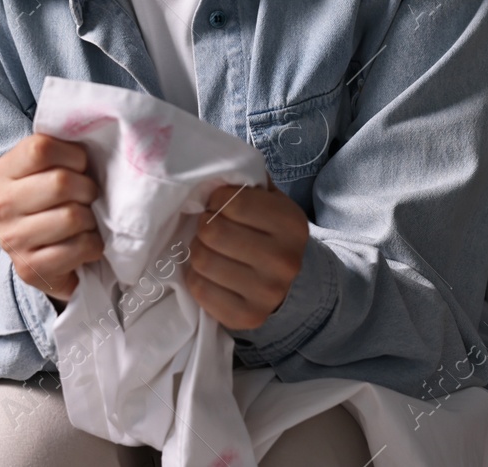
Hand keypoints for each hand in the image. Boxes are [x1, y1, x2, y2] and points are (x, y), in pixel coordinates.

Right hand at [0, 133, 103, 305]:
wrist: (48, 256)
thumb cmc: (57, 202)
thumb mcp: (53, 168)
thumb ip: (63, 150)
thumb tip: (96, 133)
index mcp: (3, 172)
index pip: (40, 148)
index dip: (73, 156)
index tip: (80, 167)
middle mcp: (0, 204)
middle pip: (60, 183)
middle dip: (87, 189)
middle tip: (88, 197)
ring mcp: (11, 239)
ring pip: (72, 217)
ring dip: (91, 220)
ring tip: (86, 222)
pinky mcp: (29, 269)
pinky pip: (78, 248)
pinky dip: (92, 245)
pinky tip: (85, 244)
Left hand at [183, 173, 308, 330]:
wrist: (291, 284)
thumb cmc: (269, 232)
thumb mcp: (270, 200)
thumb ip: (246, 181)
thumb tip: (210, 169)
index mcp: (291, 224)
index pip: (231, 201)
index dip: (215, 199)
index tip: (217, 203)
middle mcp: (284, 260)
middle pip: (212, 232)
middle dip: (204, 225)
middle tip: (209, 226)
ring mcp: (267, 293)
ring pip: (202, 260)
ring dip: (198, 250)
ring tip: (209, 248)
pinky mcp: (247, 318)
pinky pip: (200, 289)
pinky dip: (196, 277)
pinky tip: (209, 272)